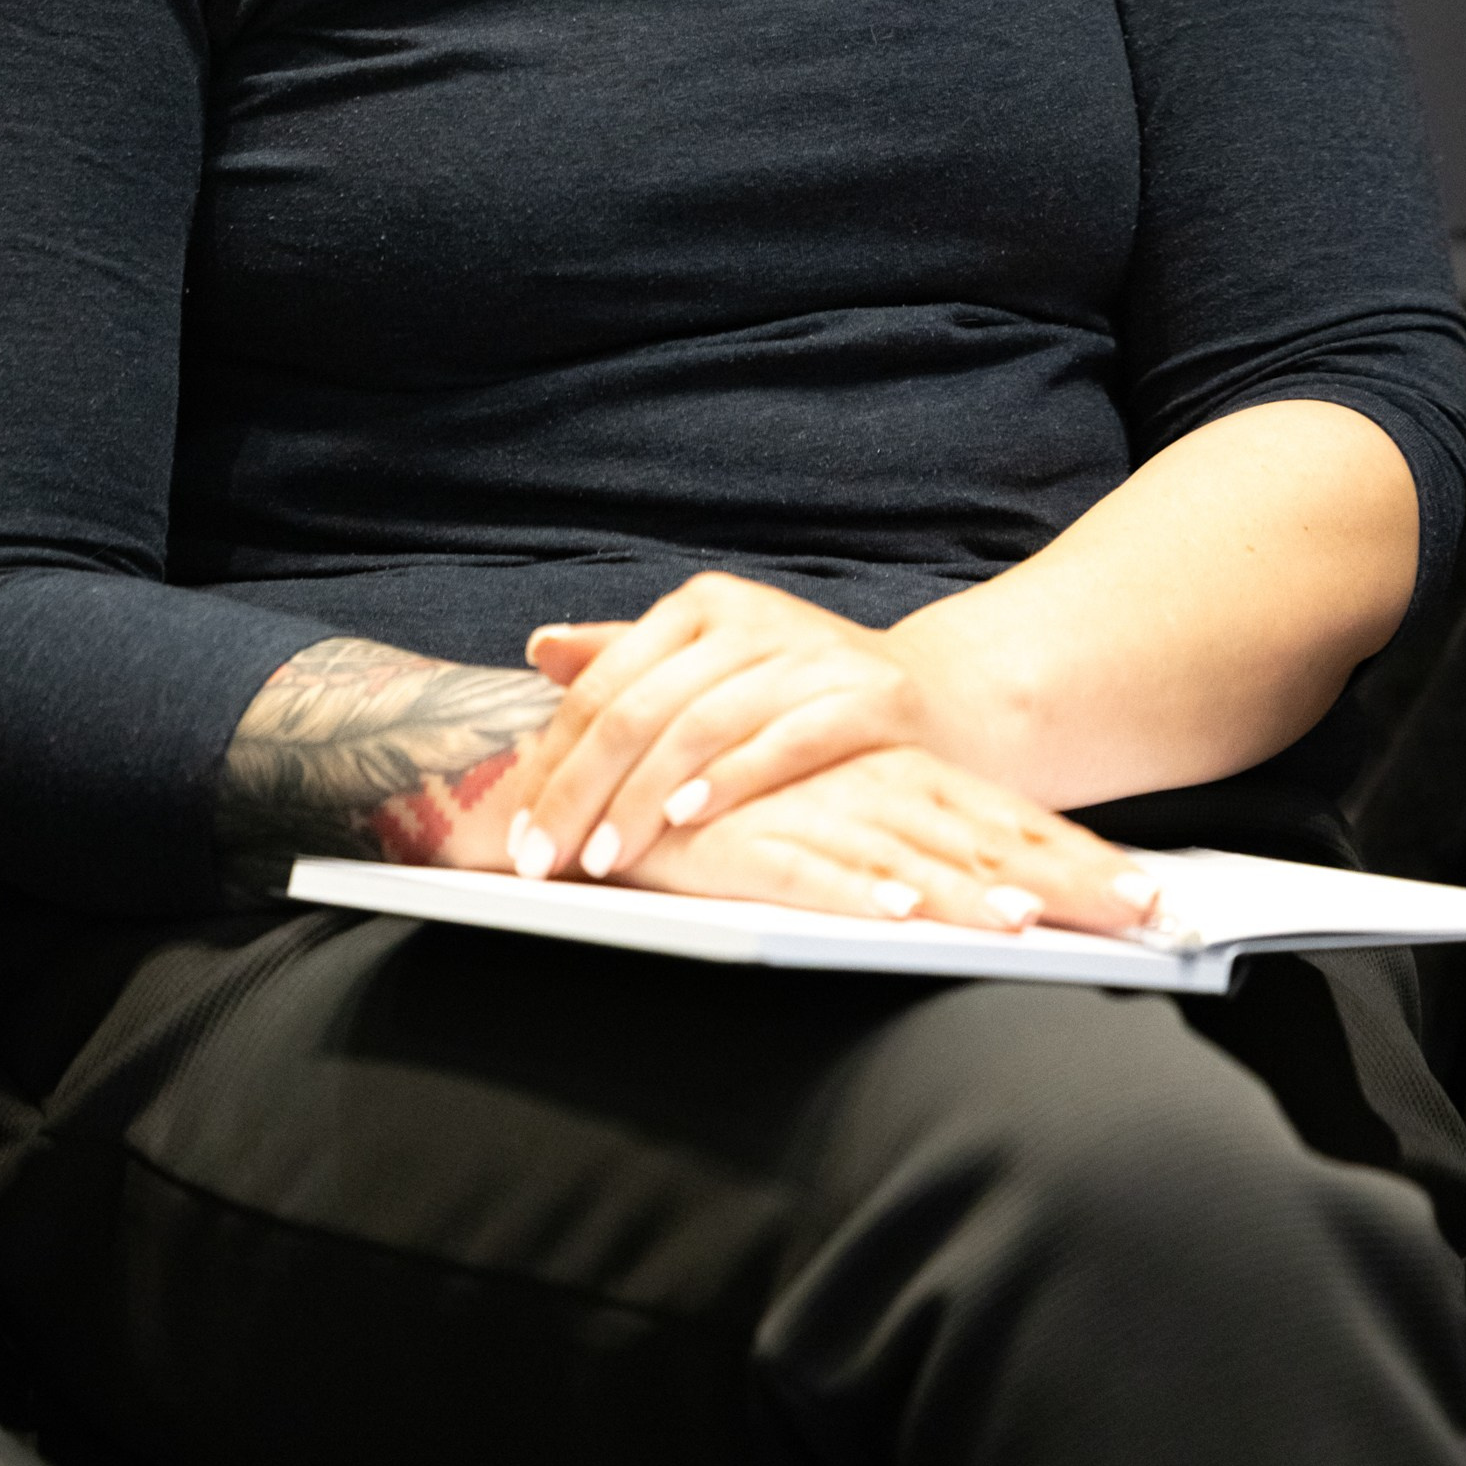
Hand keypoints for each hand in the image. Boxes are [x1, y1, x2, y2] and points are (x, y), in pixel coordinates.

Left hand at [508, 571, 956, 885]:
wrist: (947, 699)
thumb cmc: (811, 693)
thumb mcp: (717, 665)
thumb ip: (632, 658)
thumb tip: (542, 647)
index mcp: (702, 608)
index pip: (605, 684)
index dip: (554, 759)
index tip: (518, 829)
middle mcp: (748, 619)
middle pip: (639, 707)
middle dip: (581, 790)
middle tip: (544, 857)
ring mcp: (807, 654)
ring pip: (700, 725)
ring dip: (642, 797)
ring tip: (604, 855)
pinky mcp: (865, 695)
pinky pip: (783, 739)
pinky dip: (730, 779)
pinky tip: (688, 816)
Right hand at [625, 742, 1159, 935]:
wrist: (621, 787)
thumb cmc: (742, 804)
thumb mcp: (837, 815)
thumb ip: (911, 842)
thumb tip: (1005, 890)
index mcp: (896, 781)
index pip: (1004, 822)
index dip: (1078, 859)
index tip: (1153, 897)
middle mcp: (865, 794)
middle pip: (980, 843)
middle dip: (1063, 882)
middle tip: (1143, 918)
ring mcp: (805, 820)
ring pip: (907, 859)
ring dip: (972, 890)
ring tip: (1035, 920)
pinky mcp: (736, 851)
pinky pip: (805, 874)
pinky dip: (854, 890)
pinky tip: (901, 914)